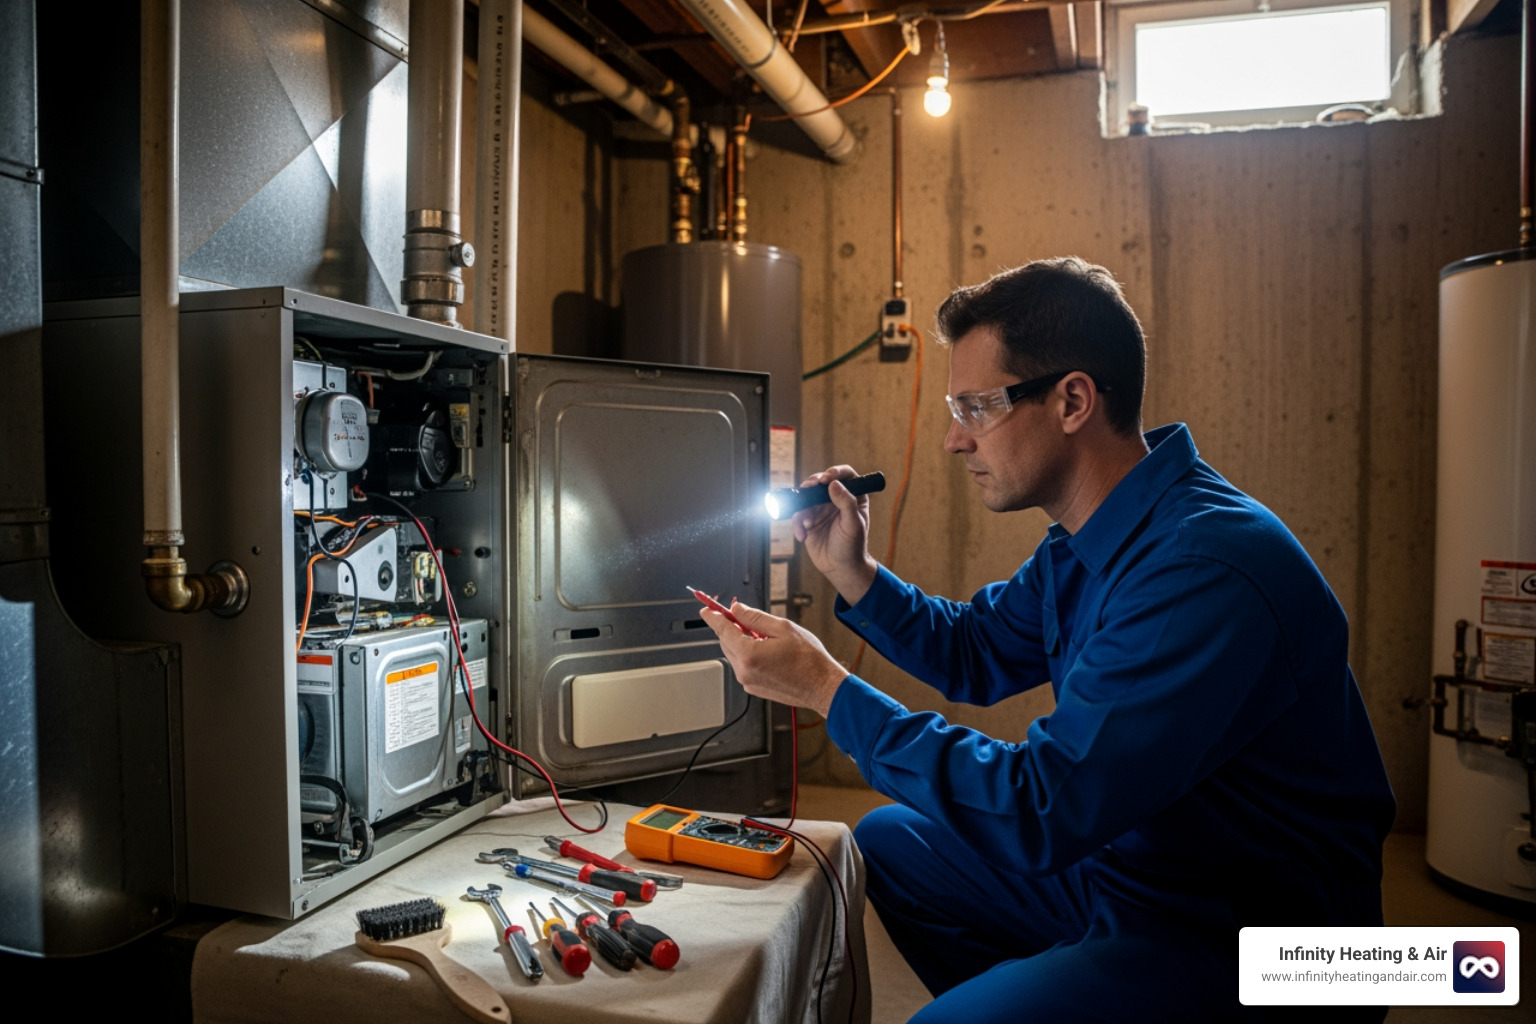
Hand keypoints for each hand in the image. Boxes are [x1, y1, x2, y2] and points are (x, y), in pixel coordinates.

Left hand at [700, 601, 847, 718]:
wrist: (822, 687)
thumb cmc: (809, 660)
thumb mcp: (783, 628)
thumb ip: (755, 618)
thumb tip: (737, 610)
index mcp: (749, 654)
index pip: (723, 630)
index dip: (713, 617)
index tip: (706, 609)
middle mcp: (744, 671)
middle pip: (726, 642)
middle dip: (731, 627)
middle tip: (743, 616)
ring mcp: (748, 682)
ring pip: (734, 654)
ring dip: (742, 641)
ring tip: (766, 636)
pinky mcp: (754, 688)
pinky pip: (743, 666)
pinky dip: (748, 654)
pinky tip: (767, 650)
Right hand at [793, 465, 877, 604]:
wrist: (840, 568)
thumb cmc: (852, 546)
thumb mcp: (853, 524)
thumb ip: (846, 503)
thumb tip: (834, 484)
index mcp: (853, 496)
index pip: (846, 475)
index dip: (835, 472)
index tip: (826, 478)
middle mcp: (836, 498)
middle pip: (821, 481)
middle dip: (812, 484)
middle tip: (807, 489)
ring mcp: (821, 508)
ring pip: (806, 496)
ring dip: (802, 507)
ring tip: (806, 523)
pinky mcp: (808, 519)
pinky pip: (798, 514)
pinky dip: (797, 524)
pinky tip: (802, 535)